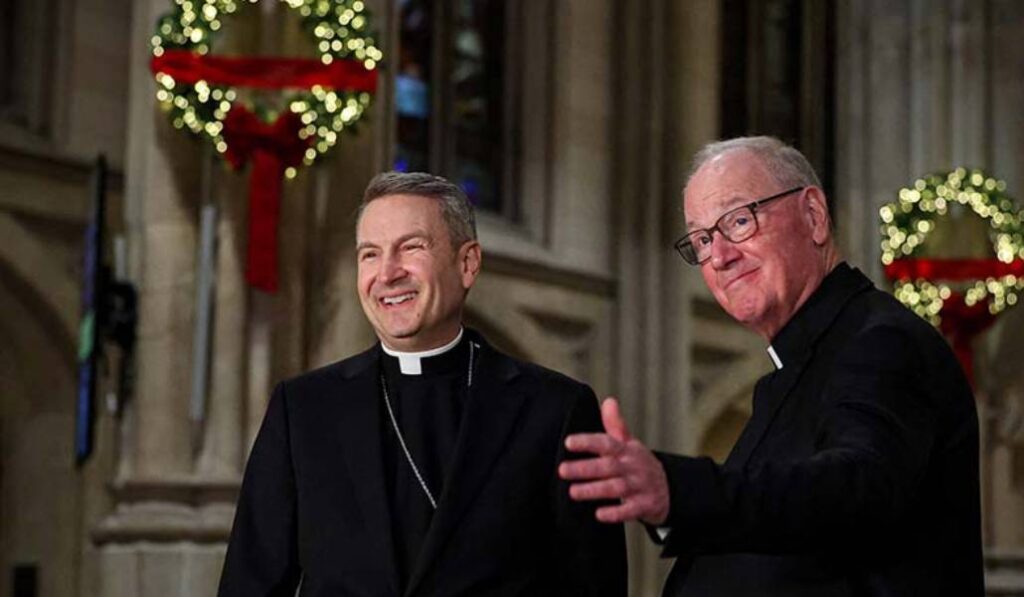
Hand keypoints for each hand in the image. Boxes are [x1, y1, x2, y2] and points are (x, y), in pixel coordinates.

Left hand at [559, 397, 669, 524]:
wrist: (670, 488)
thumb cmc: (639, 464)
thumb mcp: (629, 444)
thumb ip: (615, 425)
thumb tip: (608, 401)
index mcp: (626, 450)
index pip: (607, 442)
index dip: (588, 442)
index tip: (568, 442)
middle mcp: (632, 467)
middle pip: (608, 466)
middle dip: (585, 468)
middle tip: (563, 469)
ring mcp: (639, 486)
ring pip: (616, 488)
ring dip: (594, 490)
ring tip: (573, 492)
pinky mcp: (645, 506)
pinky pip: (630, 510)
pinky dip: (616, 513)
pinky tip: (599, 514)